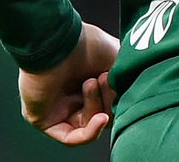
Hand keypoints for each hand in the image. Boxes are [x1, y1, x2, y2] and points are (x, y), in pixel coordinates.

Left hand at [19, 22, 118, 144]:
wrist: (59, 41)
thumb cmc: (85, 43)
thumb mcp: (117, 60)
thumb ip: (125, 82)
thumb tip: (134, 97)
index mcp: (90, 81)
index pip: (111, 104)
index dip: (119, 98)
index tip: (124, 84)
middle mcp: (73, 95)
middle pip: (101, 116)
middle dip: (108, 100)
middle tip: (104, 78)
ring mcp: (59, 109)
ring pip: (88, 126)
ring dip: (97, 107)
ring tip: (91, 82)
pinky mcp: (45, 119)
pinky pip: (70, 138)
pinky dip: (90, 132)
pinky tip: (101, 118)